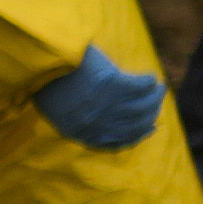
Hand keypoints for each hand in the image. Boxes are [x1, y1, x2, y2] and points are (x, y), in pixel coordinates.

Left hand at [32, 47, 166, 151]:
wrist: (42, 61)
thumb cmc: (44, 80)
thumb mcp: (54, 107)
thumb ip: (74, 116)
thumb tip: (90, 113)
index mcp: (79, 131)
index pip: (113, 141)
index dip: (134, 137)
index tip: (148, 129)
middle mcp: (96, 122)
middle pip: (133, 125)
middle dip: (149, 116)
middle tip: (157, 106)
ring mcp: (106, 104)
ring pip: (141, 107)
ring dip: (154, 98)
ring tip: (160, 89)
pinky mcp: (114, 84)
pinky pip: (140, 86)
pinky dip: (148, 83)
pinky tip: (151, 78)